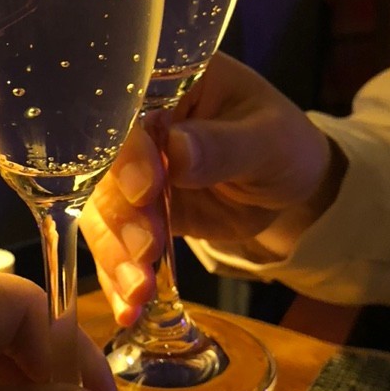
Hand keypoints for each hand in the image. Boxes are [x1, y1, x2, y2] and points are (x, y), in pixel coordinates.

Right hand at [81, 53, 341, 324]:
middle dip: (120, 214)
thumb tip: (178, 150)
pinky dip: (119, 276)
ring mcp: (128, 170)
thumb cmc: (283, 145)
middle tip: (144, 252)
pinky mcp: (132, 212)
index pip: (129, 112)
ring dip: (115, 253)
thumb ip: (225, 145)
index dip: (129, 151)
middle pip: (101, 166)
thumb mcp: (269, 139)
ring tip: (138, 290)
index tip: (146, 189)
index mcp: (165, 82)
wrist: (288, 187)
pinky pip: (114, 243)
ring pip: (101, 210)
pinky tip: (128, 308)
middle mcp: (135, 123)